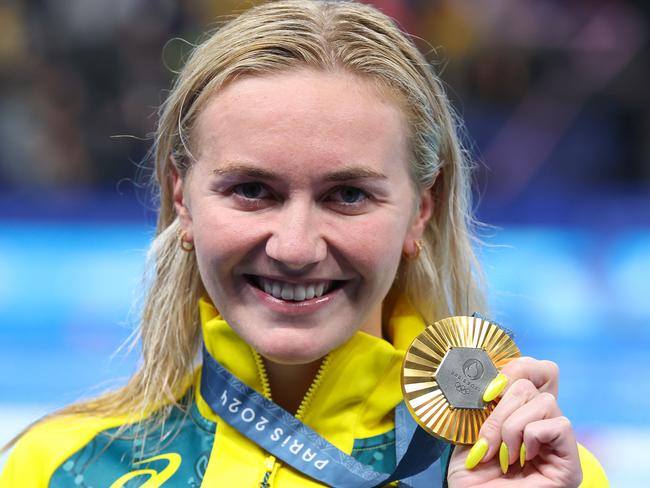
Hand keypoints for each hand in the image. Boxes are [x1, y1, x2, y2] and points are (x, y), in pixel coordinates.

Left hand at [446, 357, 581, 486]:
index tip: (486, 392)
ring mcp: (555, 443)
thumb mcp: (468, 430)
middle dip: (501, 407)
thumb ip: (482, 402)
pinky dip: (533, 436)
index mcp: (517, 411)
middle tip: (488, 439)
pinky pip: (559, 424)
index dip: (512, 368)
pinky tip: (522, 458)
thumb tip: (490, 373)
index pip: (531, 368)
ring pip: (543, 401)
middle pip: (531, 381)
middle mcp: (539, 423)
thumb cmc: (469, 477)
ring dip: (512, 426)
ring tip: (504, 454)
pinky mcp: (569, 462)